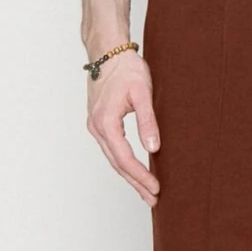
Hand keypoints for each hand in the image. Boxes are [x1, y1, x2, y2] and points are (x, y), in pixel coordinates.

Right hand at [86, 50, 160, 205]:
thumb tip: (153, 148)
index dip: (140, 176)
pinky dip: (123, 162)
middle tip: (153, 199)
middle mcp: (96, 127)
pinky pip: (111, 149)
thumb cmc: (126, 68)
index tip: (156, 188)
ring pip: (113, 158)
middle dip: (135, 183)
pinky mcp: (99, 122)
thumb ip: (148, 121)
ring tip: (146, 191)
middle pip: (117, 164)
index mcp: (106, 122)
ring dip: (129, 175)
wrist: (107, 51)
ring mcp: (95, 125)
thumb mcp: (142, 93)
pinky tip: (134, 169)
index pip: (124, 158)